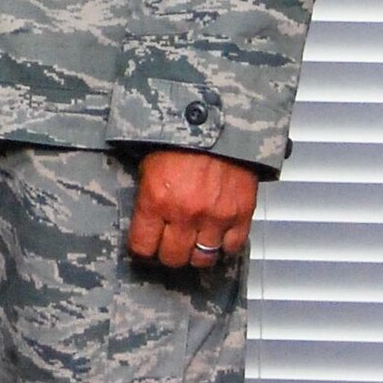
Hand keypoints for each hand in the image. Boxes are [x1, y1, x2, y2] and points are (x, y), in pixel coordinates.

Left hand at [126, 150, 257, 269]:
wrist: (218, 124)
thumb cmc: (179, 139)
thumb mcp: (148, 164)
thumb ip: (147, 195)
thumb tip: (143, 221)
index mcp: (156, 199)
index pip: (143, 246)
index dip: (142, 249)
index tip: (144, 246)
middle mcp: (184, 213)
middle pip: (173, 258)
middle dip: (168, 254)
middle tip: (168, 246)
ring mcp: (214, 217)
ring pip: (203, 259)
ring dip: (196, 253)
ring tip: (192, 243)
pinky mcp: (240, 215)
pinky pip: (231, 248)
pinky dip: (223, 246)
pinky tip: (216, 236)